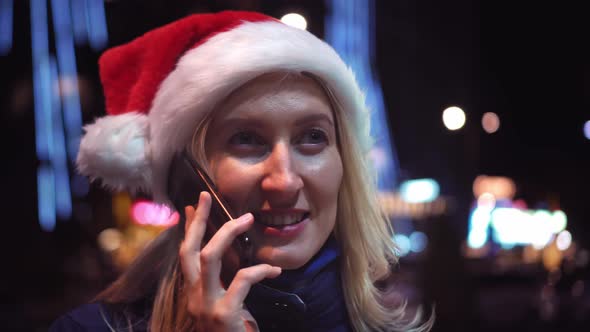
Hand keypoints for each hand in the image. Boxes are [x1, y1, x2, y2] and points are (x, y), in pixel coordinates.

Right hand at [179, 192, 281, 331]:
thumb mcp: (224, 308)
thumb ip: (223, 286)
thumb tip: (233, 262)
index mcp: (193, 295)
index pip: (185, 255)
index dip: (188, 229)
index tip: (193, 206)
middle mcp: (194, 299)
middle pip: (188, 251)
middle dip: (198, 221)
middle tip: (207, 196)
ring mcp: (205, 307)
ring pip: (209, 257)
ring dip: (227, 233)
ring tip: (247, 219)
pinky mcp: (224, 315)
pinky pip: (241, 280)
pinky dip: (259, 270)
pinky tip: (274, 270)